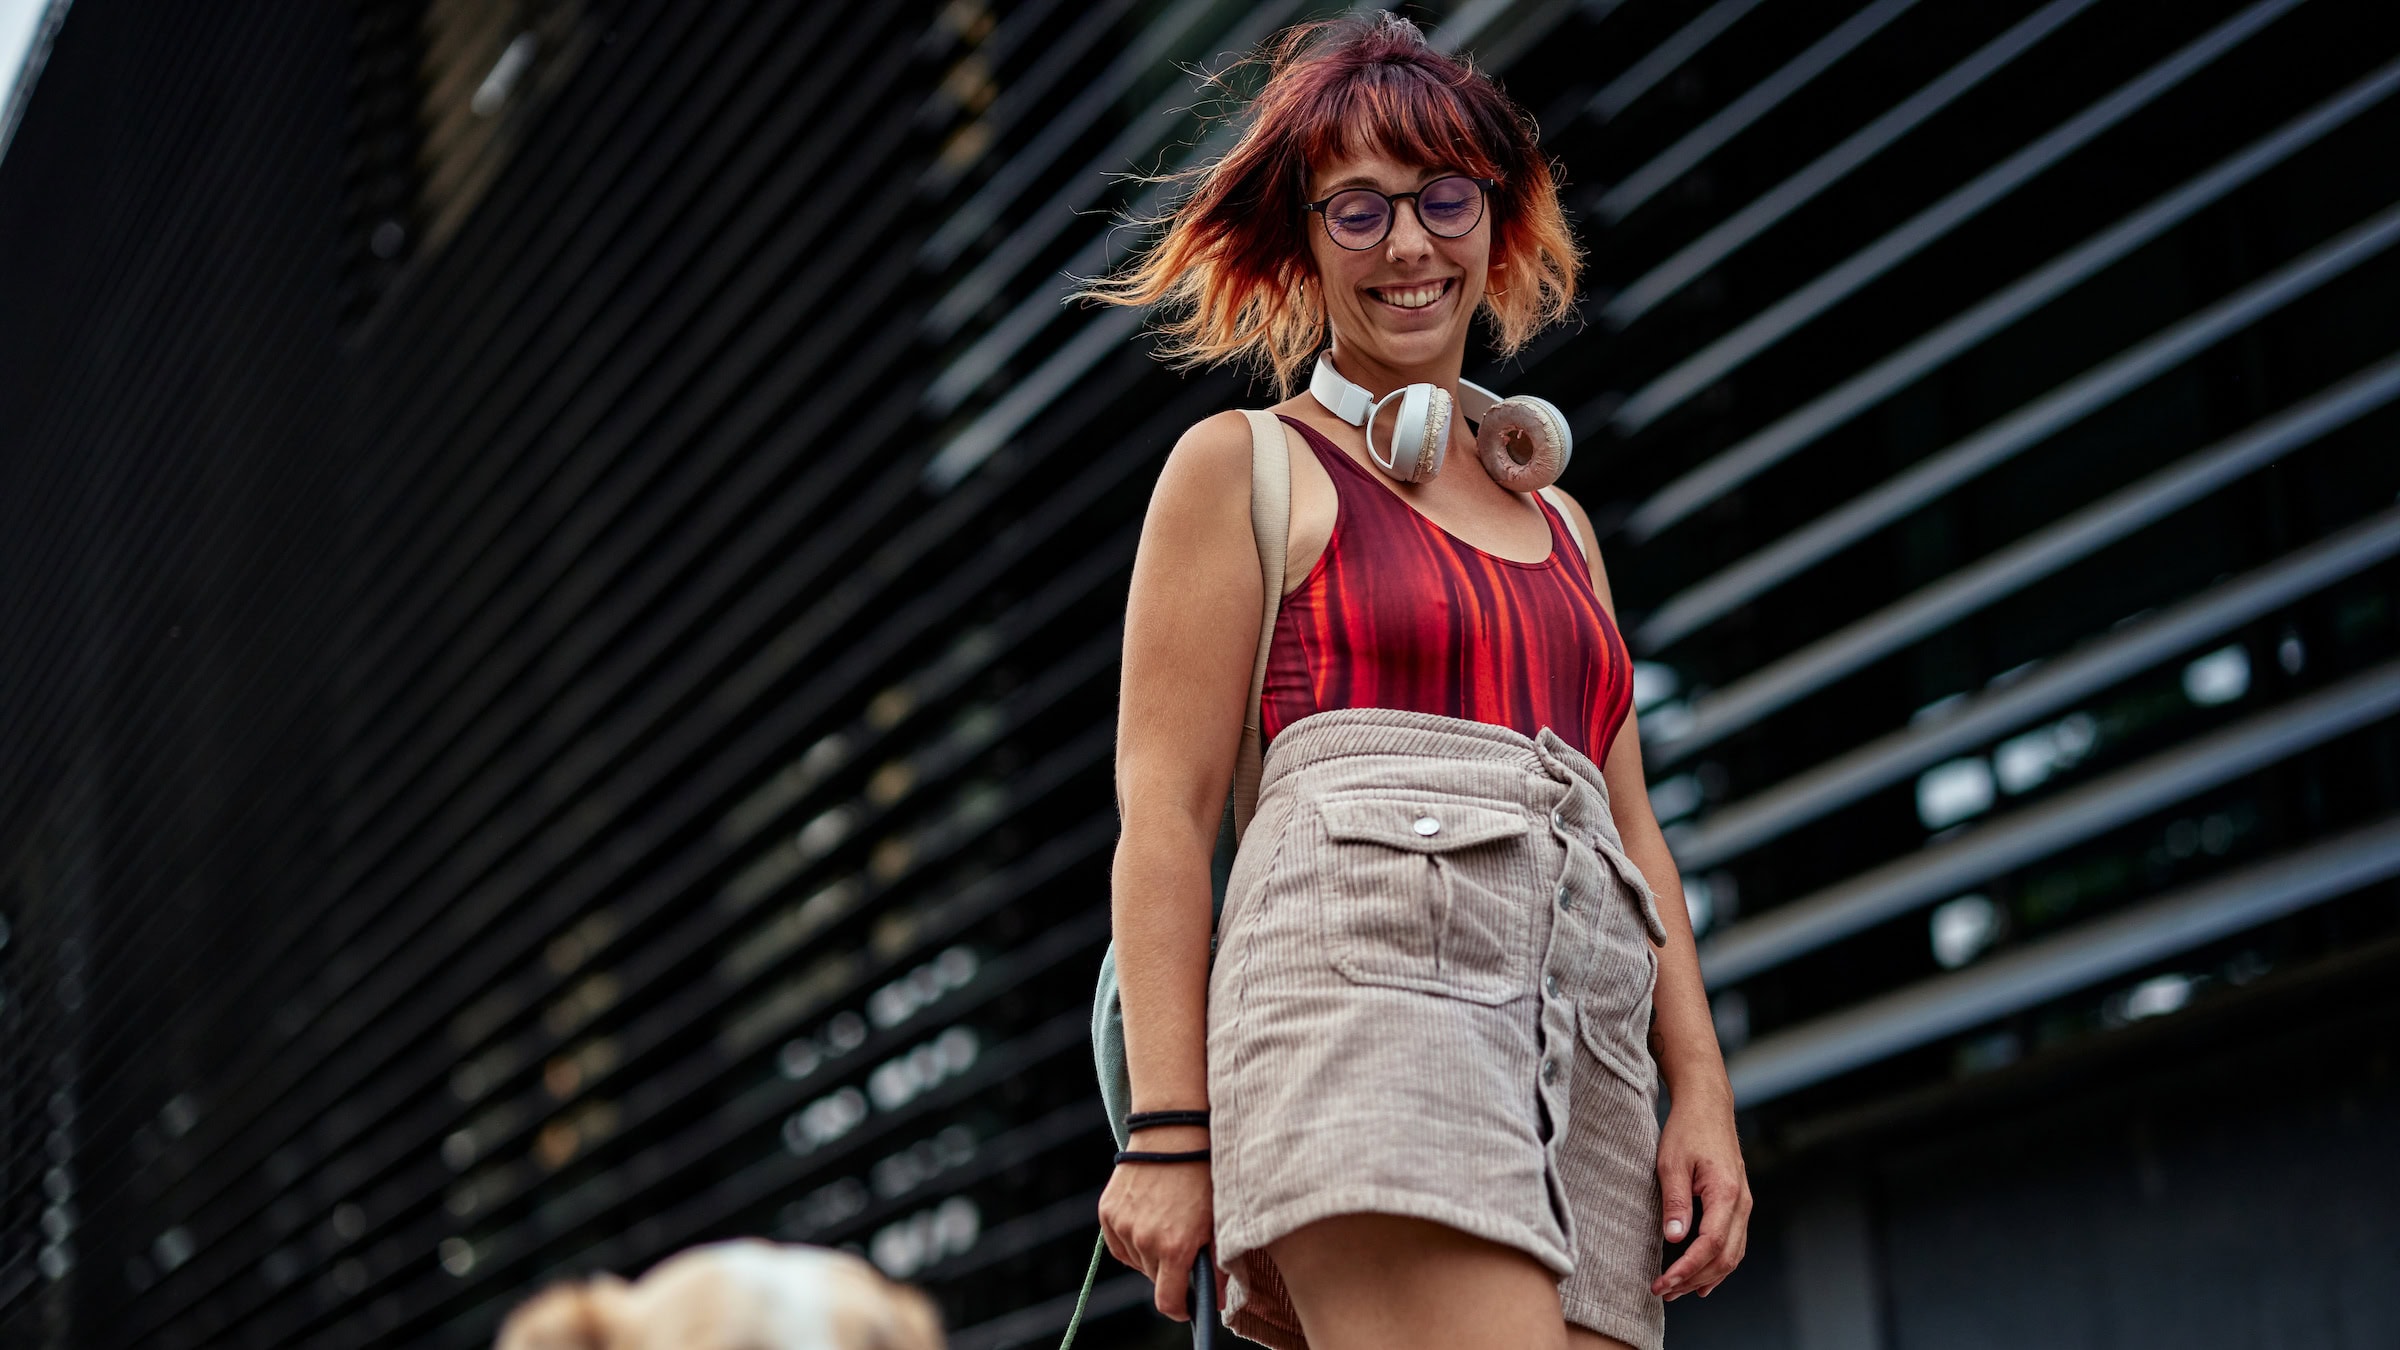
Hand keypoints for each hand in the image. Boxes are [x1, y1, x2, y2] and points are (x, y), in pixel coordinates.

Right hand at [1097, 1126, 1217, 1319]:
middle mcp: (1143, 1240)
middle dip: (1170, 1272)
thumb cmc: (1202, 1177)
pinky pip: (1118, 1243)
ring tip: (1166, 1224)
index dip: (1180, 1308)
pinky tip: (1147, 1219)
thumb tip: (1218, 1301)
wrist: (1172, 1135)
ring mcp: (1122, 1225)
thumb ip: (1217, 1266)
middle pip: (1154, 1279)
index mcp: (1174, 1247)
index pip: (1168, 1302)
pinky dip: (1131, 1240)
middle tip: (1184, 1247)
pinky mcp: (1107, 1212)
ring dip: (1150, 1254)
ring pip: (1136, 1261)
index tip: (1188, 1305)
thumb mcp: (1216, 1222)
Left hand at [1652, 1092, 1750, 1300]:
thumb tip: (1674, 1239)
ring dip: (1707, 1276)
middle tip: (1664, 1292)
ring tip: (1679, 1290)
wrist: (1707, 1105)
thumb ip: (1675, 1202)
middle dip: (1694, 1279)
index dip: (1687, 1269)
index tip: (1663, 1283)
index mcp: (1726, 1194)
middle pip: (1725, 1257)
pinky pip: (1734, 1242)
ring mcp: (1743, 1203)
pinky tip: (1704, 1277)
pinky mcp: (1738, 1202)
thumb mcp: (1672, 1163)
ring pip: (1733, 1254)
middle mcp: (1742, 1203)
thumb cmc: (1687, 1129)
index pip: (1710, 1245)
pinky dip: (1719, 1264)